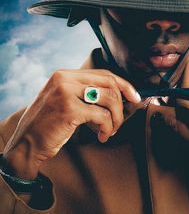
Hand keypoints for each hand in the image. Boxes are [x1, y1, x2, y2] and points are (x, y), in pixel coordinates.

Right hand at [2, 69, 140, 178]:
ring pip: (109, 99)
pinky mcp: (69, 109)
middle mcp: (65, 79)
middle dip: (122, 103)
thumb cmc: (48, 124)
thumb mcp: (64, 100)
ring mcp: (66, 92)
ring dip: (116, 118)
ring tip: (110, 130)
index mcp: (65, 74)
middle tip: (121, 119)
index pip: (103, 74)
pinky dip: (107, 128)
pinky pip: (101, 116)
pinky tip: (101, 136)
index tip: (134, 97)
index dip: (123, 85)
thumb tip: (117, 95)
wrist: (25, 143)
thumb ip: (84, 93)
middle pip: (109, 83)